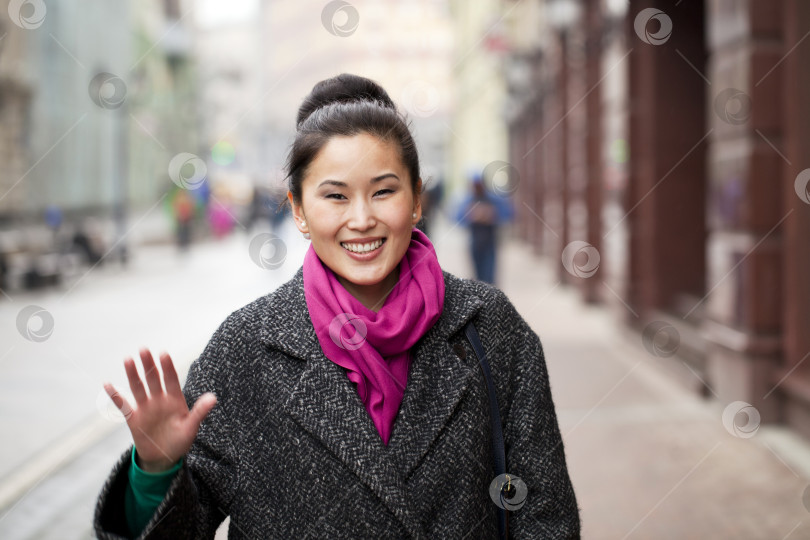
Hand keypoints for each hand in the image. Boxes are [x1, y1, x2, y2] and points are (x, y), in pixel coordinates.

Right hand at [104, 348, 216, 472]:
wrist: (164, 458)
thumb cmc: (181, 441)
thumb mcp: (191, 427)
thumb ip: (200, 412)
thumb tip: (213, 398)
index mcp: (175, 399)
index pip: (171, 379)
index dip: (167, 367)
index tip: (163, 353)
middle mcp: (159, 400)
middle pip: (153, 379)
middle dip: (149, 365)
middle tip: (143, 349)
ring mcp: (145, 408)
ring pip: (138, 387)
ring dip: (133, 374)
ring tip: (128, 359)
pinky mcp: (133, 418)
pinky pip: (123, 405)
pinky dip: (115, 396)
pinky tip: (107, 384)